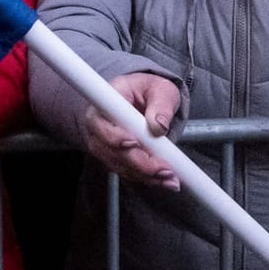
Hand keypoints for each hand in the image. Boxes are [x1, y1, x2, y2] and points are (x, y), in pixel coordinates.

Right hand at [80, 72, 181, 190]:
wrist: (147, 99)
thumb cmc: (150, 91)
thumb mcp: (161, 89)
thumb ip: (161, 105)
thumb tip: (159, 125)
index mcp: (106, 102)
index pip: (101, 121)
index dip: (114, 136)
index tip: (134, 142)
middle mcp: (98, 125)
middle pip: (111, 150)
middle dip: (139, 162)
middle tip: (164, 168)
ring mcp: (103, 144)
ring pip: (119, 165)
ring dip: (145, 174)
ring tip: (170, 177)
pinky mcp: (112, 157)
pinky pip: (126, 172)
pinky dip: (145, 178)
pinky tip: (164, 179)